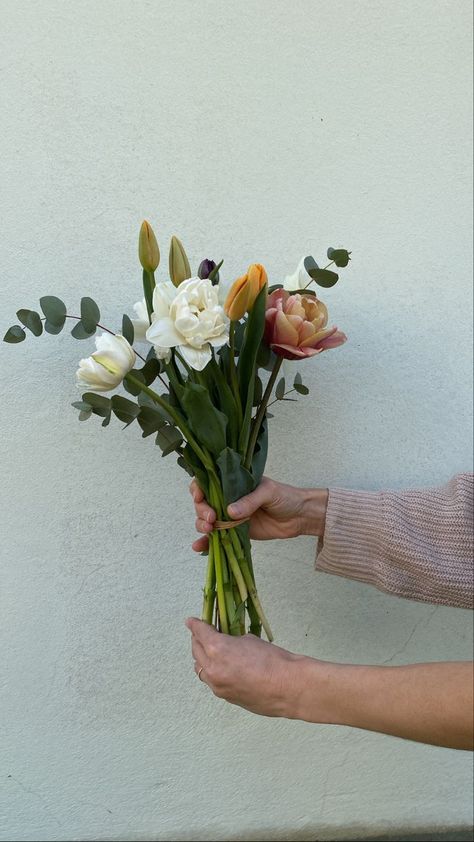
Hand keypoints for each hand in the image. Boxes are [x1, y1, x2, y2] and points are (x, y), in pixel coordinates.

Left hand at [186, 617, 305, 716]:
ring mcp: (217, 686)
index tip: (191, 621)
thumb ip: (233, 641)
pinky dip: (213, 672)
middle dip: (197, 640)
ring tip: (209, 651)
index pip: (200, 633)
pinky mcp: (225, 697)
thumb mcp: (250, 640)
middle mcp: (212, 668)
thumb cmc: (273, 660)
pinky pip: (212, 682)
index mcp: (217, 649)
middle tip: (201, 634)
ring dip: (202, 659)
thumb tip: (229, 644)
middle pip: (196, 651)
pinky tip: (223, 668)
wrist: (288, 687)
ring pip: (200, 669)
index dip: (195, 625)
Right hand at [190, 475, 327, 551]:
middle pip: (204, 503)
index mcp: (234, 483)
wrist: (299, 517)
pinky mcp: (234, 532)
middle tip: (211, 518)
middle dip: (202, 510)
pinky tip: (198, 547)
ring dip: (202, 525)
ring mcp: (230, 516)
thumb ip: (249, 501)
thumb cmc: (285, 497)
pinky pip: (216, 537)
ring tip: (209, 530)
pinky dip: (206, 543)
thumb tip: (229, 511)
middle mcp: (228, 498)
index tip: (200, 497)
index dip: (199, 488)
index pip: (209, 482)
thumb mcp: (268, 492)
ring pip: (206, 520)